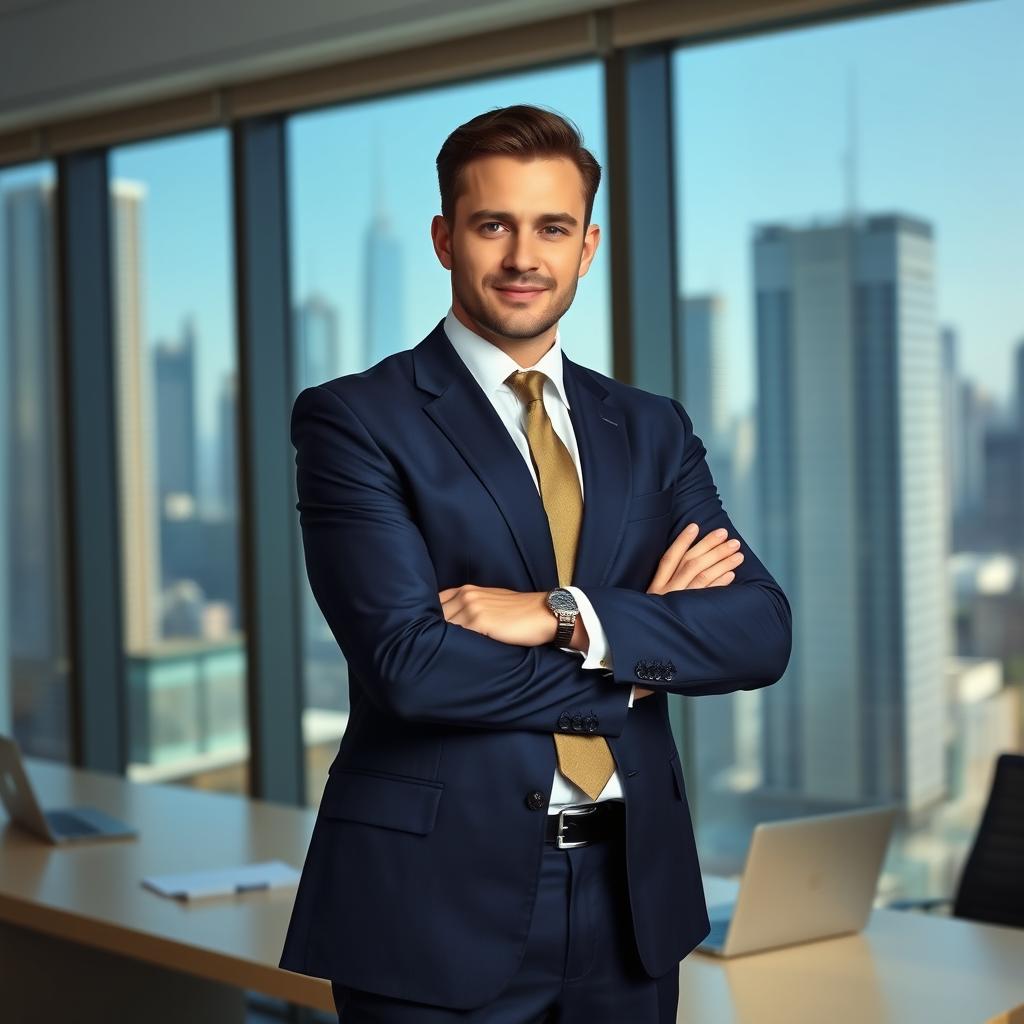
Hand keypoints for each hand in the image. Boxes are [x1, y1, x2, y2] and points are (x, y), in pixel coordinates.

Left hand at [437, 585, 557, 646]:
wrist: (545, 613)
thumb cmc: (520, 611)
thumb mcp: (491, 601)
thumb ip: (470, 606)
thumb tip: (451, 623)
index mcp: (467, 590)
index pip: (435, 603)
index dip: (428, 619)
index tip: (425, 633)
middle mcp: (466, 596)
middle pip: (435, 616)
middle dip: (429, 632)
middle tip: (426, 649)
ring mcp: (472, 608)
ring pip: (443, 627)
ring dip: (438, 642)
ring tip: (434, 657)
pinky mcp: (480, 622)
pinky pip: (457, 636)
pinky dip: (451, 646)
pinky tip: (451, 657)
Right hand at [633, 524, 743, 698]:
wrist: (633, 650)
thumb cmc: (644, 627)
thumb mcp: (649, 606)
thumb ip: (663, 590)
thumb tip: (682, 570)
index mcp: (654, 589)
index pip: (668, 559)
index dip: (682, 542)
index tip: (696, 526)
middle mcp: (664, 595)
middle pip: (690, 564)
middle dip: (709, 547)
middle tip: (727, 535)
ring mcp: (676, 606)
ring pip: (700, 577)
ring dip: (720, 562)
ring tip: (737, 552)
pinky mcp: (686, 618)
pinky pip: (706, 598)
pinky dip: (719, 584)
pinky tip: (732, 574)